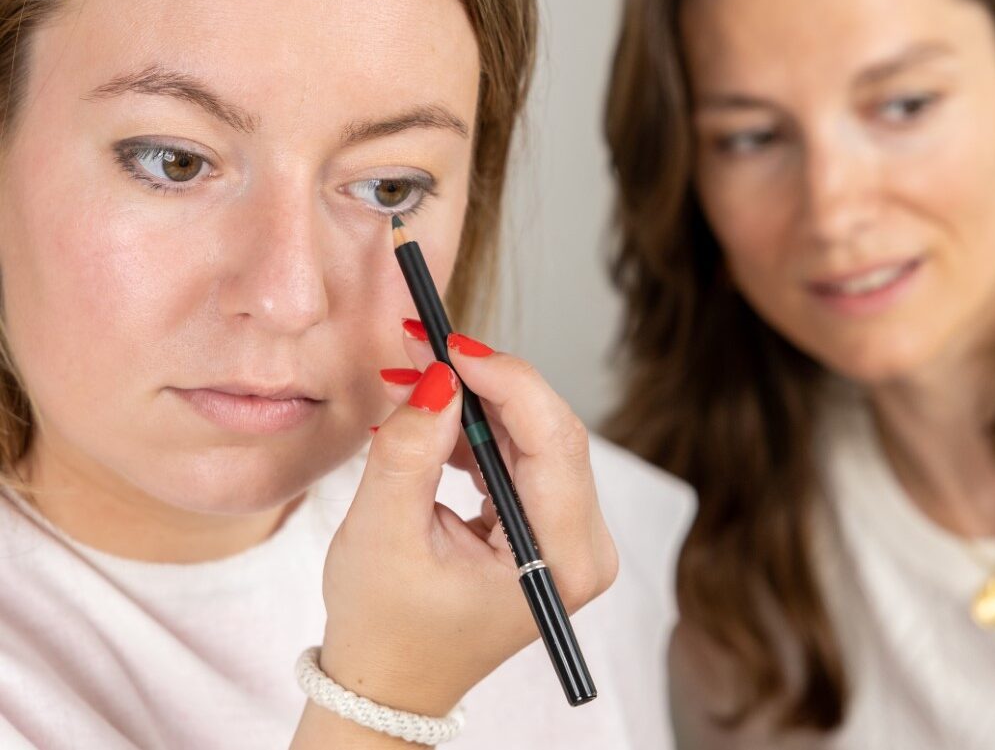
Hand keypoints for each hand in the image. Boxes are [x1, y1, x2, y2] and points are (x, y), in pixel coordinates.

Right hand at [317, 329, 617, 717]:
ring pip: (532, 431)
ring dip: (473, 396)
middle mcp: (581, 544)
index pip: (552, 440)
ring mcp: (567, 531)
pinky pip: (518, 449)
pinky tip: (428, 409)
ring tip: (413, 372)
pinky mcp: (545, 519)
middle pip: (548, 429)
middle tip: (423, 343)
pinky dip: (473, 423)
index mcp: (559, 561)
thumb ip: (410, 452)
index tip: (450, 343)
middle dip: (483, 380)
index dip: (505, 379)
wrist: (390, 682)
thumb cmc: (385, 629)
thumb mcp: (382, 536)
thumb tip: (440, 379)